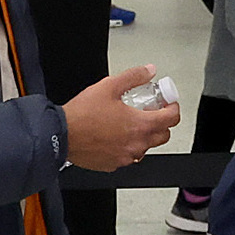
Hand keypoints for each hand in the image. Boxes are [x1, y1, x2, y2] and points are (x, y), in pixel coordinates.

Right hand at [63, 65, 181, 170]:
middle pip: (163, 136)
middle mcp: (136, 144)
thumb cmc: (82, 114)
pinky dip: (128, 146)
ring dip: (144, 136)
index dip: (173, 108)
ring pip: (146, 147)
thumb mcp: (109, 86)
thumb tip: (148, 71)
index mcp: (140, 125)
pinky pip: (129, 156)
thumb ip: (133, 77)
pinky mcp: (114, 164)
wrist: (61, 134)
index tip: (168, 103)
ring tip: (130, 124)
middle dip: (162, 123)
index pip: (171, 119)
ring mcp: (126, 156)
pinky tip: (116, 136)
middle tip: (152, 112)